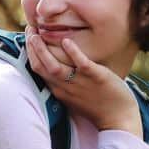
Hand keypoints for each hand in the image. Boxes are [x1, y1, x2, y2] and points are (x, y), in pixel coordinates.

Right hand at [24, 25, 140, 135]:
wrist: (118, 120)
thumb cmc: (99, 107)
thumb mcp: (75, 96)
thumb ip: (66, 82)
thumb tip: (59, 66)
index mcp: (58, 91)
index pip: (37, 69)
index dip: (29, 52)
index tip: (29, 36)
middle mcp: (64, 87)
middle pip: (40, 66)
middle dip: (31, 47)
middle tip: (29, 28)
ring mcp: (79, 83)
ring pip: (54, 66)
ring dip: (42, 49)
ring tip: (37, 33)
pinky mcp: (96, 77)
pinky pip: (80, 64)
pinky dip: (72, 53)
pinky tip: (66, 41)